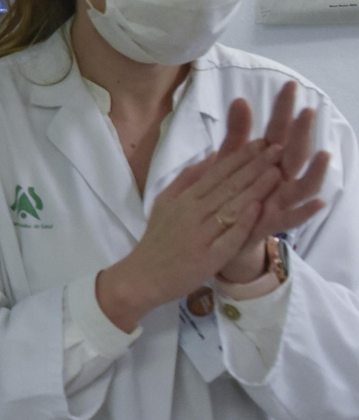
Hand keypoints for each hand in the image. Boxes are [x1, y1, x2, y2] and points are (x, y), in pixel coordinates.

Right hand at [97, 119, 282, 330]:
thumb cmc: (157, 240)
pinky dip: (243, 222)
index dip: (240, 157)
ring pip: (231, 207)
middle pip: (228, 186)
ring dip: (255, 189)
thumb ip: (187, 179)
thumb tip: (212, 155)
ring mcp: (201, 235)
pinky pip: (229, 237)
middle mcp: (193, 214)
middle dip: (254, 166)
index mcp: (184, 200)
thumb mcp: (164, 203)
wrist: (142, 277)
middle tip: (278, 148)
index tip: (262, 142)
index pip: (217, 173)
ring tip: (276, 172)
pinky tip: (260, 208)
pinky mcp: (208, 257)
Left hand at [214, 82, 330, 281]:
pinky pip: (293, 217)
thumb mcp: (229, 161)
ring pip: (302, 184)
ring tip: (323, 153)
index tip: (289, 84)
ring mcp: (279, 200)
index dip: (283, 109)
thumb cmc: (230, 193)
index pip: (277, 130)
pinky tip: (320, 203)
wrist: (219, 235)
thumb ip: (237, 133)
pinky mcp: (273, 223)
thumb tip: (239, 100)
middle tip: (307, 110)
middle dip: (301, 132)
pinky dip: (305, 211)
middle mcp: (280, 178)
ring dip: (314, 170)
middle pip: (293, 152)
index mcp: (267, 160)